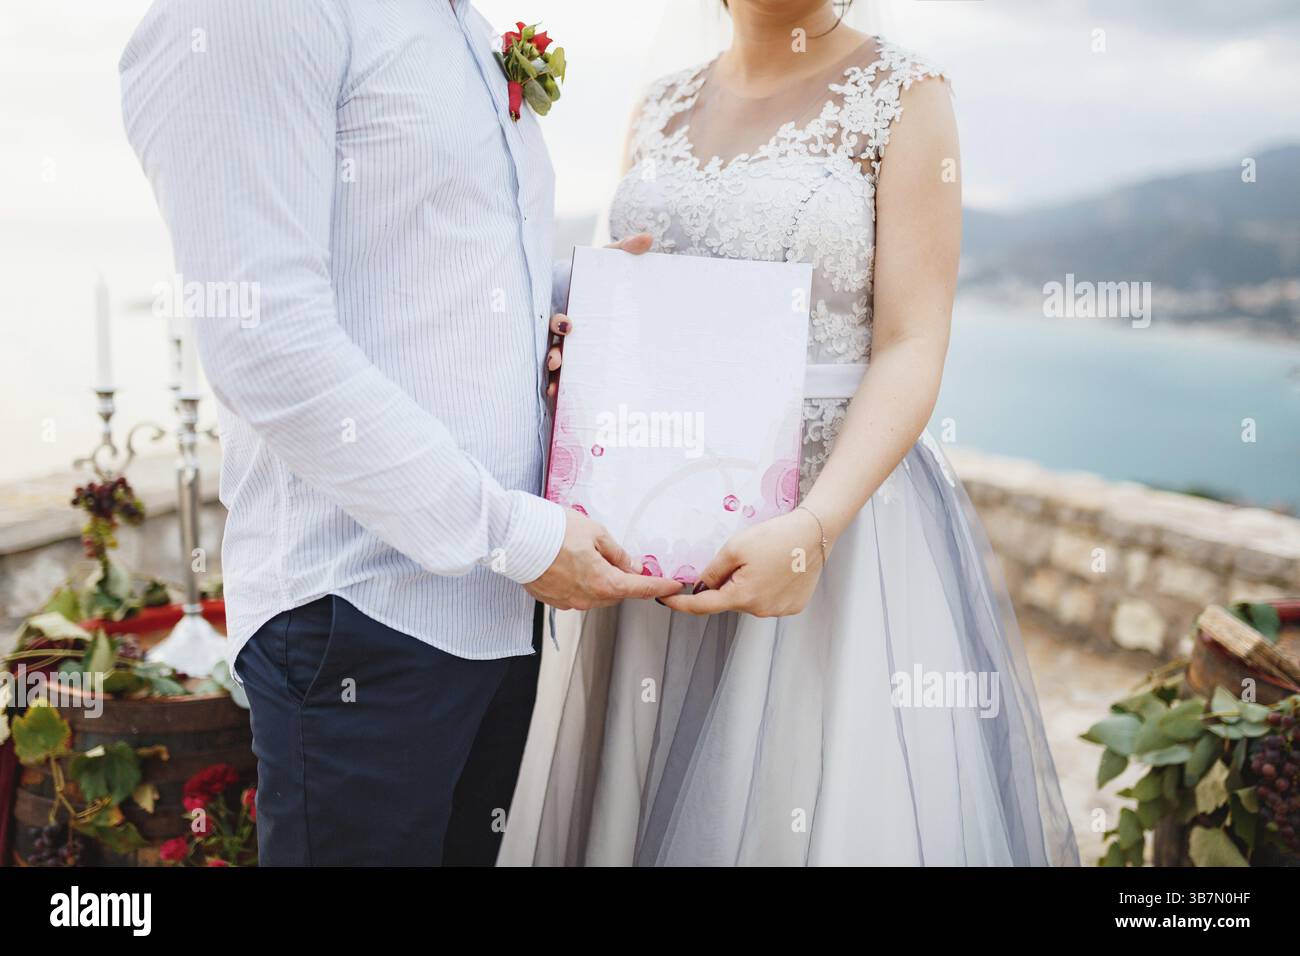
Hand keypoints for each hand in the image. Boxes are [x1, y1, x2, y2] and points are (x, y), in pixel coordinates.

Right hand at [525, 509, 681, 609]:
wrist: (515, 538)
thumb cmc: (553, 531)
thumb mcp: (595, 533)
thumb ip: (616, 553)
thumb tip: (630, 565)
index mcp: (603, 583)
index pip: (640, 589)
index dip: (660, 586)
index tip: (673, 585)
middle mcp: (587, 598)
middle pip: (616, 593)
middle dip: (624, 579)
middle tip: (623, 561)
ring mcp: (568, 602)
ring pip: (595, 594)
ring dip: (600, 580)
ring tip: (589, 556)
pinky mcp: (551, 600)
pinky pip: (575, 594)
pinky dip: (580, 582)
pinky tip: (571, 564)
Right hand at [546, 232, 652, 398]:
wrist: (598, 302)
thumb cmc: (599, 282)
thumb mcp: (608, 267)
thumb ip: (623, 252)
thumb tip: (648, 238)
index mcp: (566, 308)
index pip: (556, 317)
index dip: (558, 322)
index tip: (568, 325)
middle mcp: (559, 331)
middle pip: (550, 343)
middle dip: (552, 351)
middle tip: (558, 358)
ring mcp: (562, 347)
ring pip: (551, 362)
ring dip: (552, 373)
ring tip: (554, 385)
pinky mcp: (568, 364)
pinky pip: (557, 377)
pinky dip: (554, 388)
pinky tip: (555, 397)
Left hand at [660, 509, 827, 617]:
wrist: (814, 533)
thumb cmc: (775, 536)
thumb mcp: (734, 547)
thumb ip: (712, 571)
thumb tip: (700, 588)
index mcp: (743, 596)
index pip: (702, 606)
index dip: (680, 604)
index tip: (665, 600)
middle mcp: (760, 610)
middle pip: (728, 600)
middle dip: (725, 584)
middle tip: (739, 558)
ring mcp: (778, 611)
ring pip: (748, 600)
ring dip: (746, 586)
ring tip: (762, 560)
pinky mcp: (792, 606)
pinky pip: (768, 600)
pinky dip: (765, 588)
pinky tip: (775, 569)